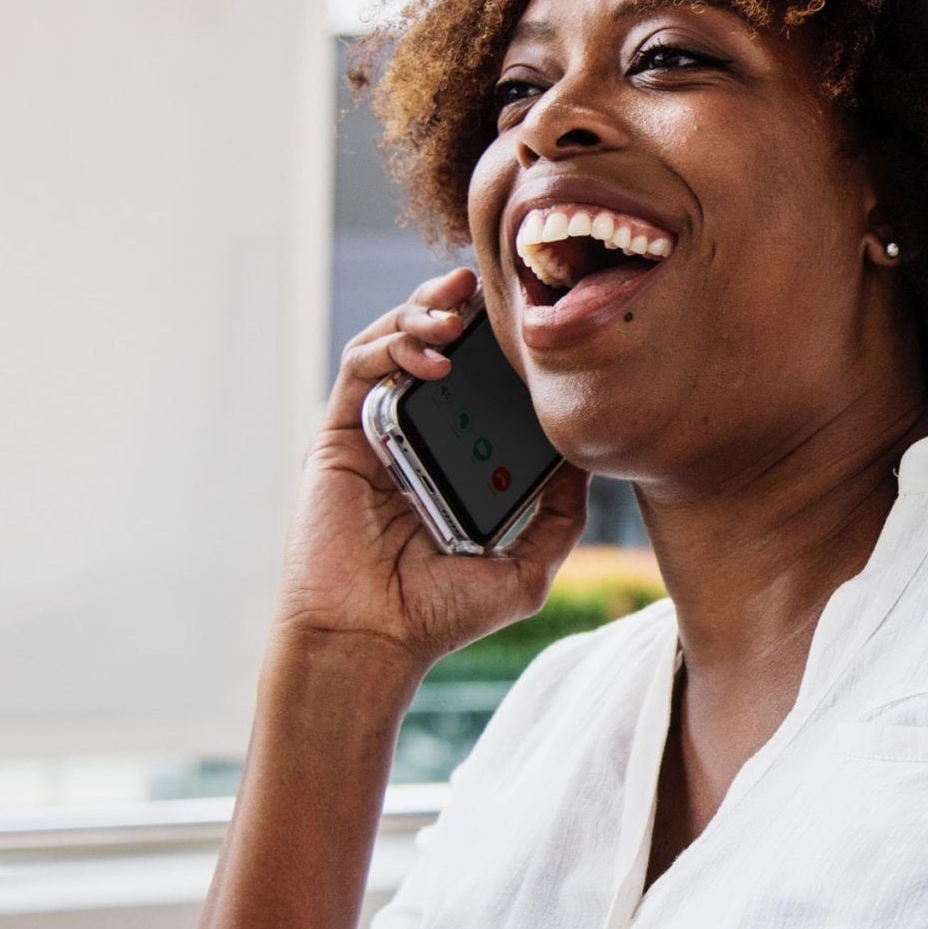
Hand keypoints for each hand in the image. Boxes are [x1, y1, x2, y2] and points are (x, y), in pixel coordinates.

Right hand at [269, 265, 591, 673]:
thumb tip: (590, 462)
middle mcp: (415, 438)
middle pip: (434, 347)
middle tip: (489, 287)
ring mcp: (375, 433)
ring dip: (424, 312)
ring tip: (457, 311)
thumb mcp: (525, 569)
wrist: (372, 641)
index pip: (480, 384)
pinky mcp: (338, 436)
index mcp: (457, 460)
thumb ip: (560, 519)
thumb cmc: (438, 616)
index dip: (500, 345)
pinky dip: (390, 344)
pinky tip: (431, 351)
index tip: (534, 318)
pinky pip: (360, 369)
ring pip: (392, 343)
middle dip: (459, 307)